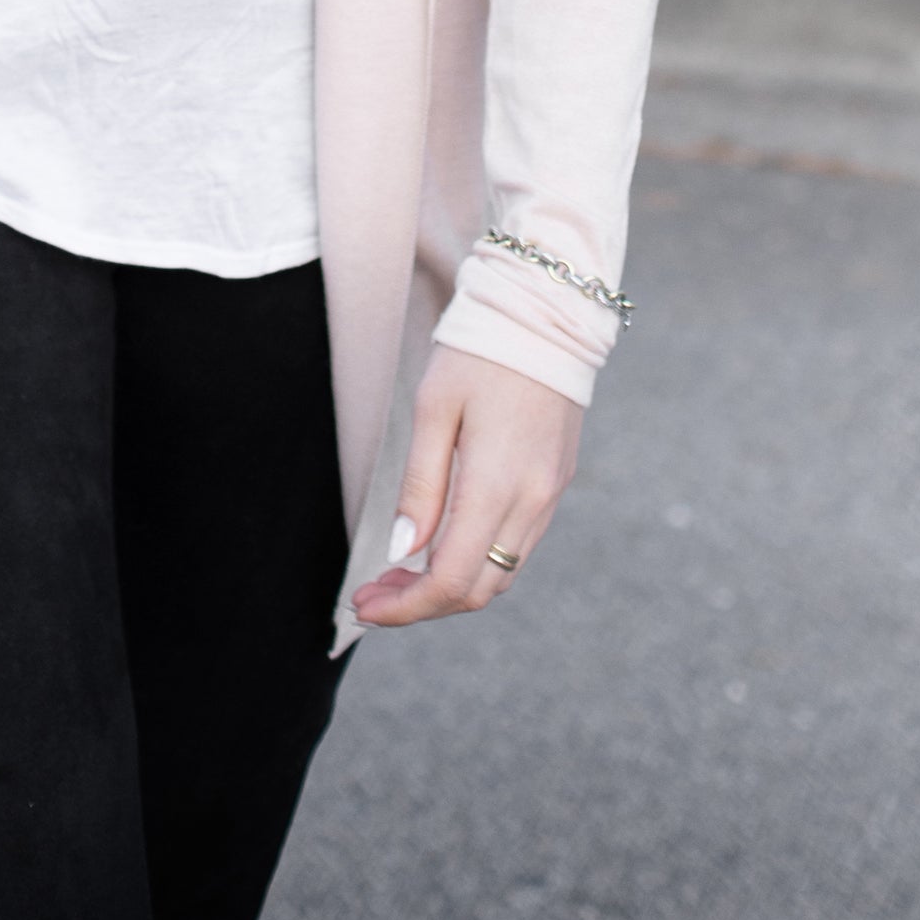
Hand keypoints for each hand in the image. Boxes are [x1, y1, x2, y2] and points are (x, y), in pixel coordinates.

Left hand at [350, 342, 582, 629]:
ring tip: (400, 574)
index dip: (405, 606)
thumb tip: (400, 551)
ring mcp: (549, 495)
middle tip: (373, 592)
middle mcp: (532, 501)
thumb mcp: (435, 410)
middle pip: (477, 590)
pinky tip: (443, 543)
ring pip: (501, 575)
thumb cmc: (479, 353)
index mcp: (497, 485)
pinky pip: (517, 547)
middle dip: (421, 603)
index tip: (363, 604)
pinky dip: (478, 561)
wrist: (547, 312)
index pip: (450, 580)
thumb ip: (421, 486)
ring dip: (450, 586)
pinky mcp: (556, 483)